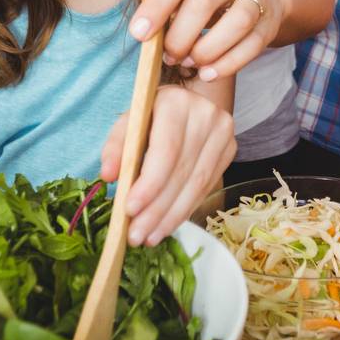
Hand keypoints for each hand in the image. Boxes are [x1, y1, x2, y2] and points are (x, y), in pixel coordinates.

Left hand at [100, 84, 235, 246]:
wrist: (186, 104)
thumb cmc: (151, 115)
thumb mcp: (128, 123)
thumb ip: (116, 147)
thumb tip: (109, 176)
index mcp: (176, 103)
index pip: (166, 151)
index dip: (150, 184)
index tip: (130, 210)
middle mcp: (206, 115)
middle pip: (182, 172)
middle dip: (157, 209)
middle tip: (136, 235)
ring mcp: (223, 133)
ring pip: (197, 185)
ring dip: (171, 216)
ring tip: (149, 236)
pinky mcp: (230, 150)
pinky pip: (206, 187)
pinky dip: (185, 209)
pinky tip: (167, 224)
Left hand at [130, 0, 283, 80]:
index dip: (157, 4)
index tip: (139, 33)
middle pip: (205, 1)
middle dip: (180, 34)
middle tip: (168, 55)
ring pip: (237, 22)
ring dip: (207, 50)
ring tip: (188, 62)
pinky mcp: (268, 24)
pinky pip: (252, 46)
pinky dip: (228, 64)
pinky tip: (208, 73)